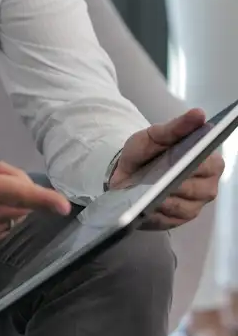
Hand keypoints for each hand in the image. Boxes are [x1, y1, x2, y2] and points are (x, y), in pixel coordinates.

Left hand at [108, 108, 223, 229]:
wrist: (125, 171)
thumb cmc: (146, 151)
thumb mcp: (156, 135)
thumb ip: (177, 126)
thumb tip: (199, 113)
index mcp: (207, 163)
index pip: (210, 165)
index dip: (197, 164)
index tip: (182, 161)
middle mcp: (206, 186)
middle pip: (200, 189)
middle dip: (180, 184)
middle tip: (163, 179)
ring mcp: (194, 206)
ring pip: (185, 206)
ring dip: (168, 199)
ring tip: (153, 193)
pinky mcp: (178, 221)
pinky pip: (171, 220)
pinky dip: (159, 212)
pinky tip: (149, 206)